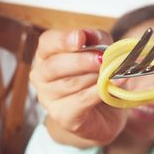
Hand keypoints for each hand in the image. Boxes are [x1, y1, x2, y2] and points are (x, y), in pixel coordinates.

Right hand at [30, 28, 126, 145]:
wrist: (105, 116)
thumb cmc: (98, 80)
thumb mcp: (102, 55)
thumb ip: (99, 42)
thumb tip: (93, 36)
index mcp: (47, 55)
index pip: (47, 42)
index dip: (63, 39)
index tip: (81, 38)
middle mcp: (42, 76)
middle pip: (55, 65)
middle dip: (81, 61)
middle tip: (102, 59)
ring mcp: (49, 99)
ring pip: (69, 84)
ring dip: (93, 77)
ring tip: (112, 74)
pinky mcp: (62, 116)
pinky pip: (80, 102)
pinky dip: (96, 93)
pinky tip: (109, 88)